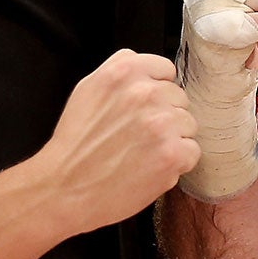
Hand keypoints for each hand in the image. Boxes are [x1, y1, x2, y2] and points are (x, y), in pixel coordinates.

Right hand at [39, 50, 201, 232]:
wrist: (65, 188)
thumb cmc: (75, 144)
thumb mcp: (88, 90)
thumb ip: (121, 73)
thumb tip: (150, 71)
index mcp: (124, 72)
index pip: (165, 70)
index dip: (157, 91)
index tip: (145, 107)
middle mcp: (145, 93)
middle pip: (179, 98)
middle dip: (164, 115)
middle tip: (138, 135)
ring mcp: (161, 123)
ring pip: (188, 124)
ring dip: (172, 139)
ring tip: (142, 152)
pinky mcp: (172, 153)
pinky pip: (192, 151)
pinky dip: (177, 162)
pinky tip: (151, 166)